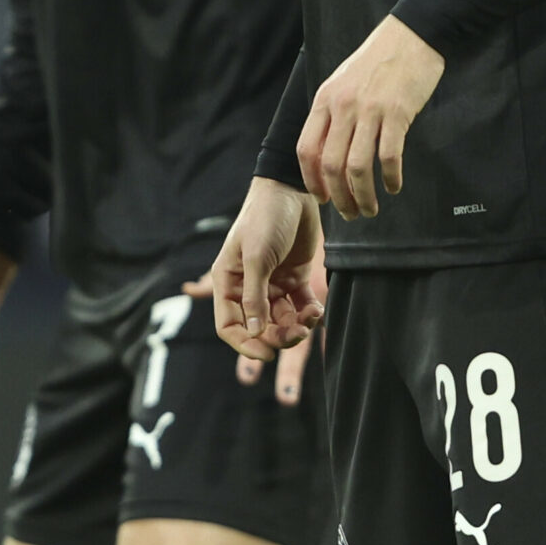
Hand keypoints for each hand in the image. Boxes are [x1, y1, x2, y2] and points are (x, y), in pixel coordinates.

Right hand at [204, 178, 325, 364]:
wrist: (292, 190)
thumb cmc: (266, 218)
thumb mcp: (257, 257)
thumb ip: (255, 296)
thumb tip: (255, 332)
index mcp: (228, 282)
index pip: (229, 326)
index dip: (245, 344)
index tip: (267, 354)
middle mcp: (247, 287)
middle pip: (259, 328)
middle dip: (277, 336)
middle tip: (297, 333)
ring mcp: (271, 284)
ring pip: (281, 321)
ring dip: (296, 326)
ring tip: (310, 318)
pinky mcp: (294, 278)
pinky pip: (300, 307)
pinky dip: (309, 313)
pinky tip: (316, 309)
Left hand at [298, 15, 443, 219]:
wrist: (411, 36)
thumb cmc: (376, 62)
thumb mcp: (342, 83)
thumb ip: (331, 115)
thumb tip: (326, 154)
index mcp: (325, 100)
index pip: (306, 149)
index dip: (312, 180)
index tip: (323, 198)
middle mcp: (343, 106)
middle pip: (331, 165)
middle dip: (339, 197)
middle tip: (350, 213)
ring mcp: (370, 110)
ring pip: (358, 167)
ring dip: (363, 195)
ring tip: (370, 208)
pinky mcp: (397, 113)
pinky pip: (388, 156)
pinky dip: (389, 178)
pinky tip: (393, 186)